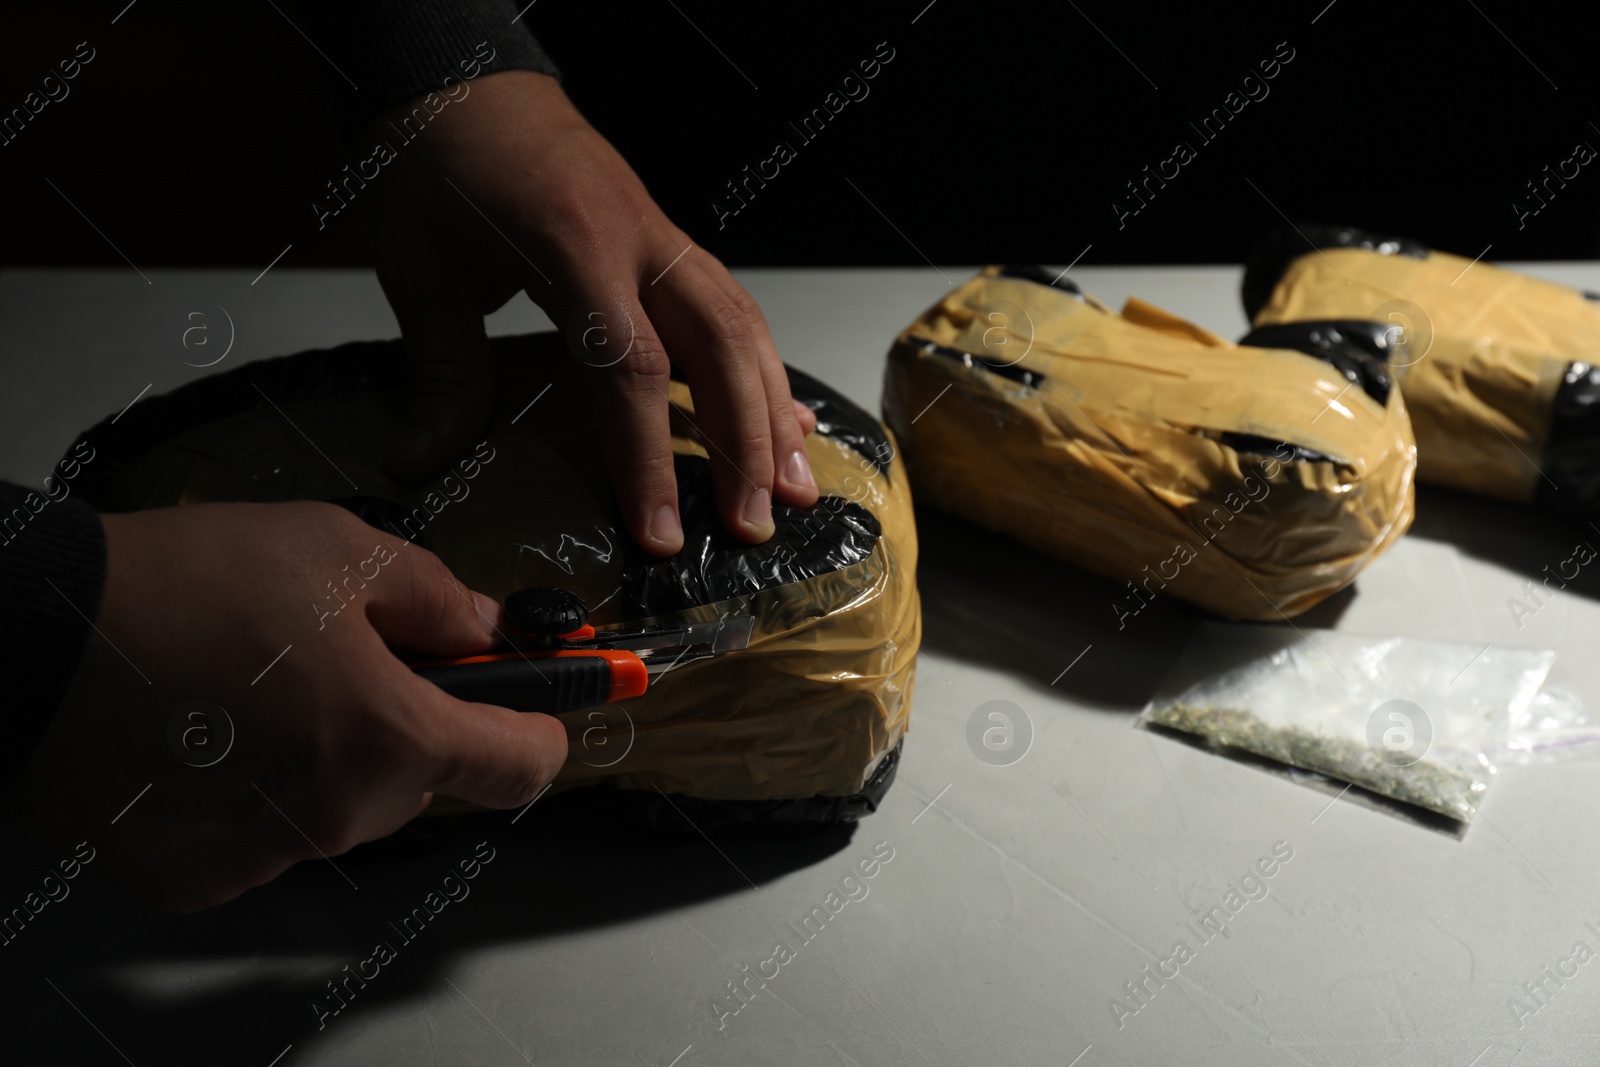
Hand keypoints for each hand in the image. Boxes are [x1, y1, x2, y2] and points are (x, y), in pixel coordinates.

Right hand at [2, 502, 565, 910]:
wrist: (39, 633)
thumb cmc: (186, 583)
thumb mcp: (341, 552)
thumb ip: (441, 600)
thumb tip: (492, 630)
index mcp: (390, 740)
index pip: (520, 766)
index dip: (540, 728)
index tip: (542, 707)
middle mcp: (338, 816)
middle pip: (425, 782)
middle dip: (411, 724)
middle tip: (357, 662)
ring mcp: (266, 854)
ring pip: (349, 808)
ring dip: (335, 757)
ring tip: (267, 688)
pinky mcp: (202, 875)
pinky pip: (273, 833)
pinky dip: (265, 791)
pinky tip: (217, 733)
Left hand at [357, 70, 818, 556]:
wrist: (472, 87)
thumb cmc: (443, 170)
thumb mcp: (419, 266)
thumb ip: (439, 367)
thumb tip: (422, 462)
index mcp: (574, 244)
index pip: (629, 365)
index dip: (648, 456)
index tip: (659, 531)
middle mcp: (640, 240)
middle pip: (717, 347)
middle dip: (743, 443)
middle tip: (755, 524)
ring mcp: (668, 238)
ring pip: (744, 328)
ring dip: (774, 413)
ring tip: (795, 489)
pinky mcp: (676, 245)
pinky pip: (738, 310)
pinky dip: (767, 370)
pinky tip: (790, 421)